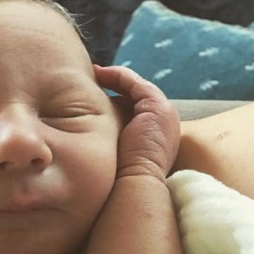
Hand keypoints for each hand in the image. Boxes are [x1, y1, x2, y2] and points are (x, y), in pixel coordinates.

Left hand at [94, 65, 179, 179]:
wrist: (138, 180)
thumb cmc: (123, 174)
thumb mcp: (118, 151)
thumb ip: (111, 137)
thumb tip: (89, 132)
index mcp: (157, 132)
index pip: (137, 106)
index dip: (116, 96)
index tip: (94, 91)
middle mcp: (163, 120)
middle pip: (138, 94)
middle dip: (116, 83)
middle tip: (94, 76)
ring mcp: (163, 111)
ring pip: (136, 86)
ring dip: (115, 77)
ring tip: (95, 72)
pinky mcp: (156, 106)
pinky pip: (135, 84)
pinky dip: (118, 76)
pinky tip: (101, 74)